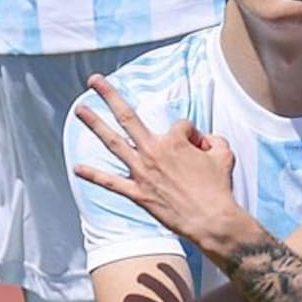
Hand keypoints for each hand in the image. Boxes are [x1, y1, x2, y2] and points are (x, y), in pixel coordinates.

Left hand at [72, 75, 238, 243]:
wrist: (211, 220)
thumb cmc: (218, 188)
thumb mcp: (224, 153)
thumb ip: (213, 139)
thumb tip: (203, 141)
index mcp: (174, 141)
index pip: (180, 126)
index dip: (192, 136)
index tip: (200, 150)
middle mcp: (153, 152)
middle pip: (128, 117)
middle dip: (109, 95)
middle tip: (95, 81)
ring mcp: (142, 173)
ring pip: (113, 142)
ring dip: (94, 124)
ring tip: (80, 110)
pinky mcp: (138, 194)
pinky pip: (111, 182)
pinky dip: (94, 175)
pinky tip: (78, 168)